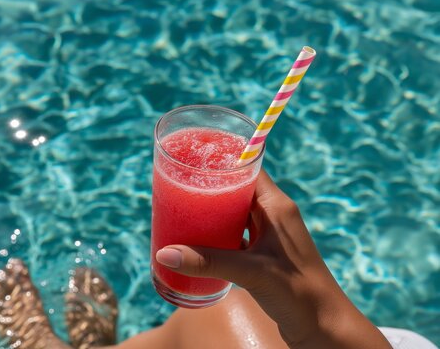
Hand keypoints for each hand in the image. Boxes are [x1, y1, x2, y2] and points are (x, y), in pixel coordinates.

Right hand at [156, 170, 390, 348]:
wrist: (324, 327)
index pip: (250, 169)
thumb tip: (164, 254)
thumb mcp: (251, 272)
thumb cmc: (298, 292)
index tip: (196, 160)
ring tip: (184, 211)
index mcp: (277, 206)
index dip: (225, 161)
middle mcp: (274, 215)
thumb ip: (208, 262)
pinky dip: (219, 236)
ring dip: (214, 214)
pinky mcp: (265, 255)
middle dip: (211, 189)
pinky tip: (199, 243)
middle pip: (238, 190)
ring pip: (236, 214)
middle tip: (180, 187)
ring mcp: (270, 235)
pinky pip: (238, 236)